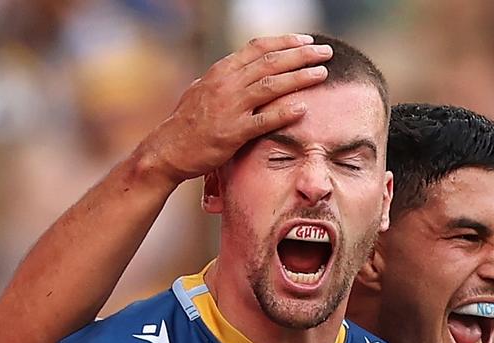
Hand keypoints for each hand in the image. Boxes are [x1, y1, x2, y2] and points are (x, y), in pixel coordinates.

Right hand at [136, 34, 332, 184]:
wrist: (167, 150)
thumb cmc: (187, 122)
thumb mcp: (203, 90)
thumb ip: (226, 78)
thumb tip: (242, 68)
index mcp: (221, 71)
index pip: (258, 48)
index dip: (285, 42)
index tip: (307, 41)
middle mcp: (226, 84)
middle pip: (270, 62)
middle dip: (301, 55)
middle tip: (326, 52)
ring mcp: (229, 108)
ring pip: (271, 86)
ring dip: (299, 78)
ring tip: (322, 74)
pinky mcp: (232, 133)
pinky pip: (263, 120)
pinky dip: (284, 113)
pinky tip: (303, 108)